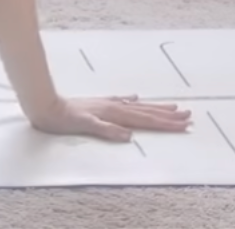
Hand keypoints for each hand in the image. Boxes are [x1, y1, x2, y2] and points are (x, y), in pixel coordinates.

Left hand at [27, 94, 193, 140]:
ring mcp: (108, 103)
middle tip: (189, 116)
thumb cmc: (63, 119)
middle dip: (168, 115)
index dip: (166, 124)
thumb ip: (106, 130)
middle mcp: (114, 106)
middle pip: (147, 111)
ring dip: (156, 107)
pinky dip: (133, 101)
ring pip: (139, 106)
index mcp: (114, 114)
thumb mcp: (84, 126)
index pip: (145, 121)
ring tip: (173, 107)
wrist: (46, 106)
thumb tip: (129, 136)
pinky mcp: (100, 103)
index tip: (184, 125)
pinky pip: (123, 101)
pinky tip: (138, 98)